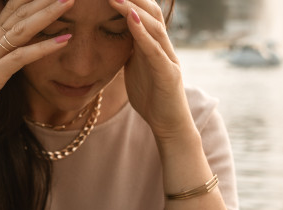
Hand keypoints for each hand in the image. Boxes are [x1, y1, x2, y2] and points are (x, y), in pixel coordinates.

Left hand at [109, 0, 195, 142]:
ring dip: (133, 9)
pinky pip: (154, 49)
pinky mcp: (168, 73)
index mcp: (152, 45)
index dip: (128, 1)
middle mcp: (162, 46)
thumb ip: (128, 52)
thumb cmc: (152, 97)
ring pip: (153, 26)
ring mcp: (167, 58)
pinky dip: (142, 33)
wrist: (169, 124)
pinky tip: (130, 19)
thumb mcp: (135, 69)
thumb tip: (113, 38)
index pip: (141, 14)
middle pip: (150, 12)